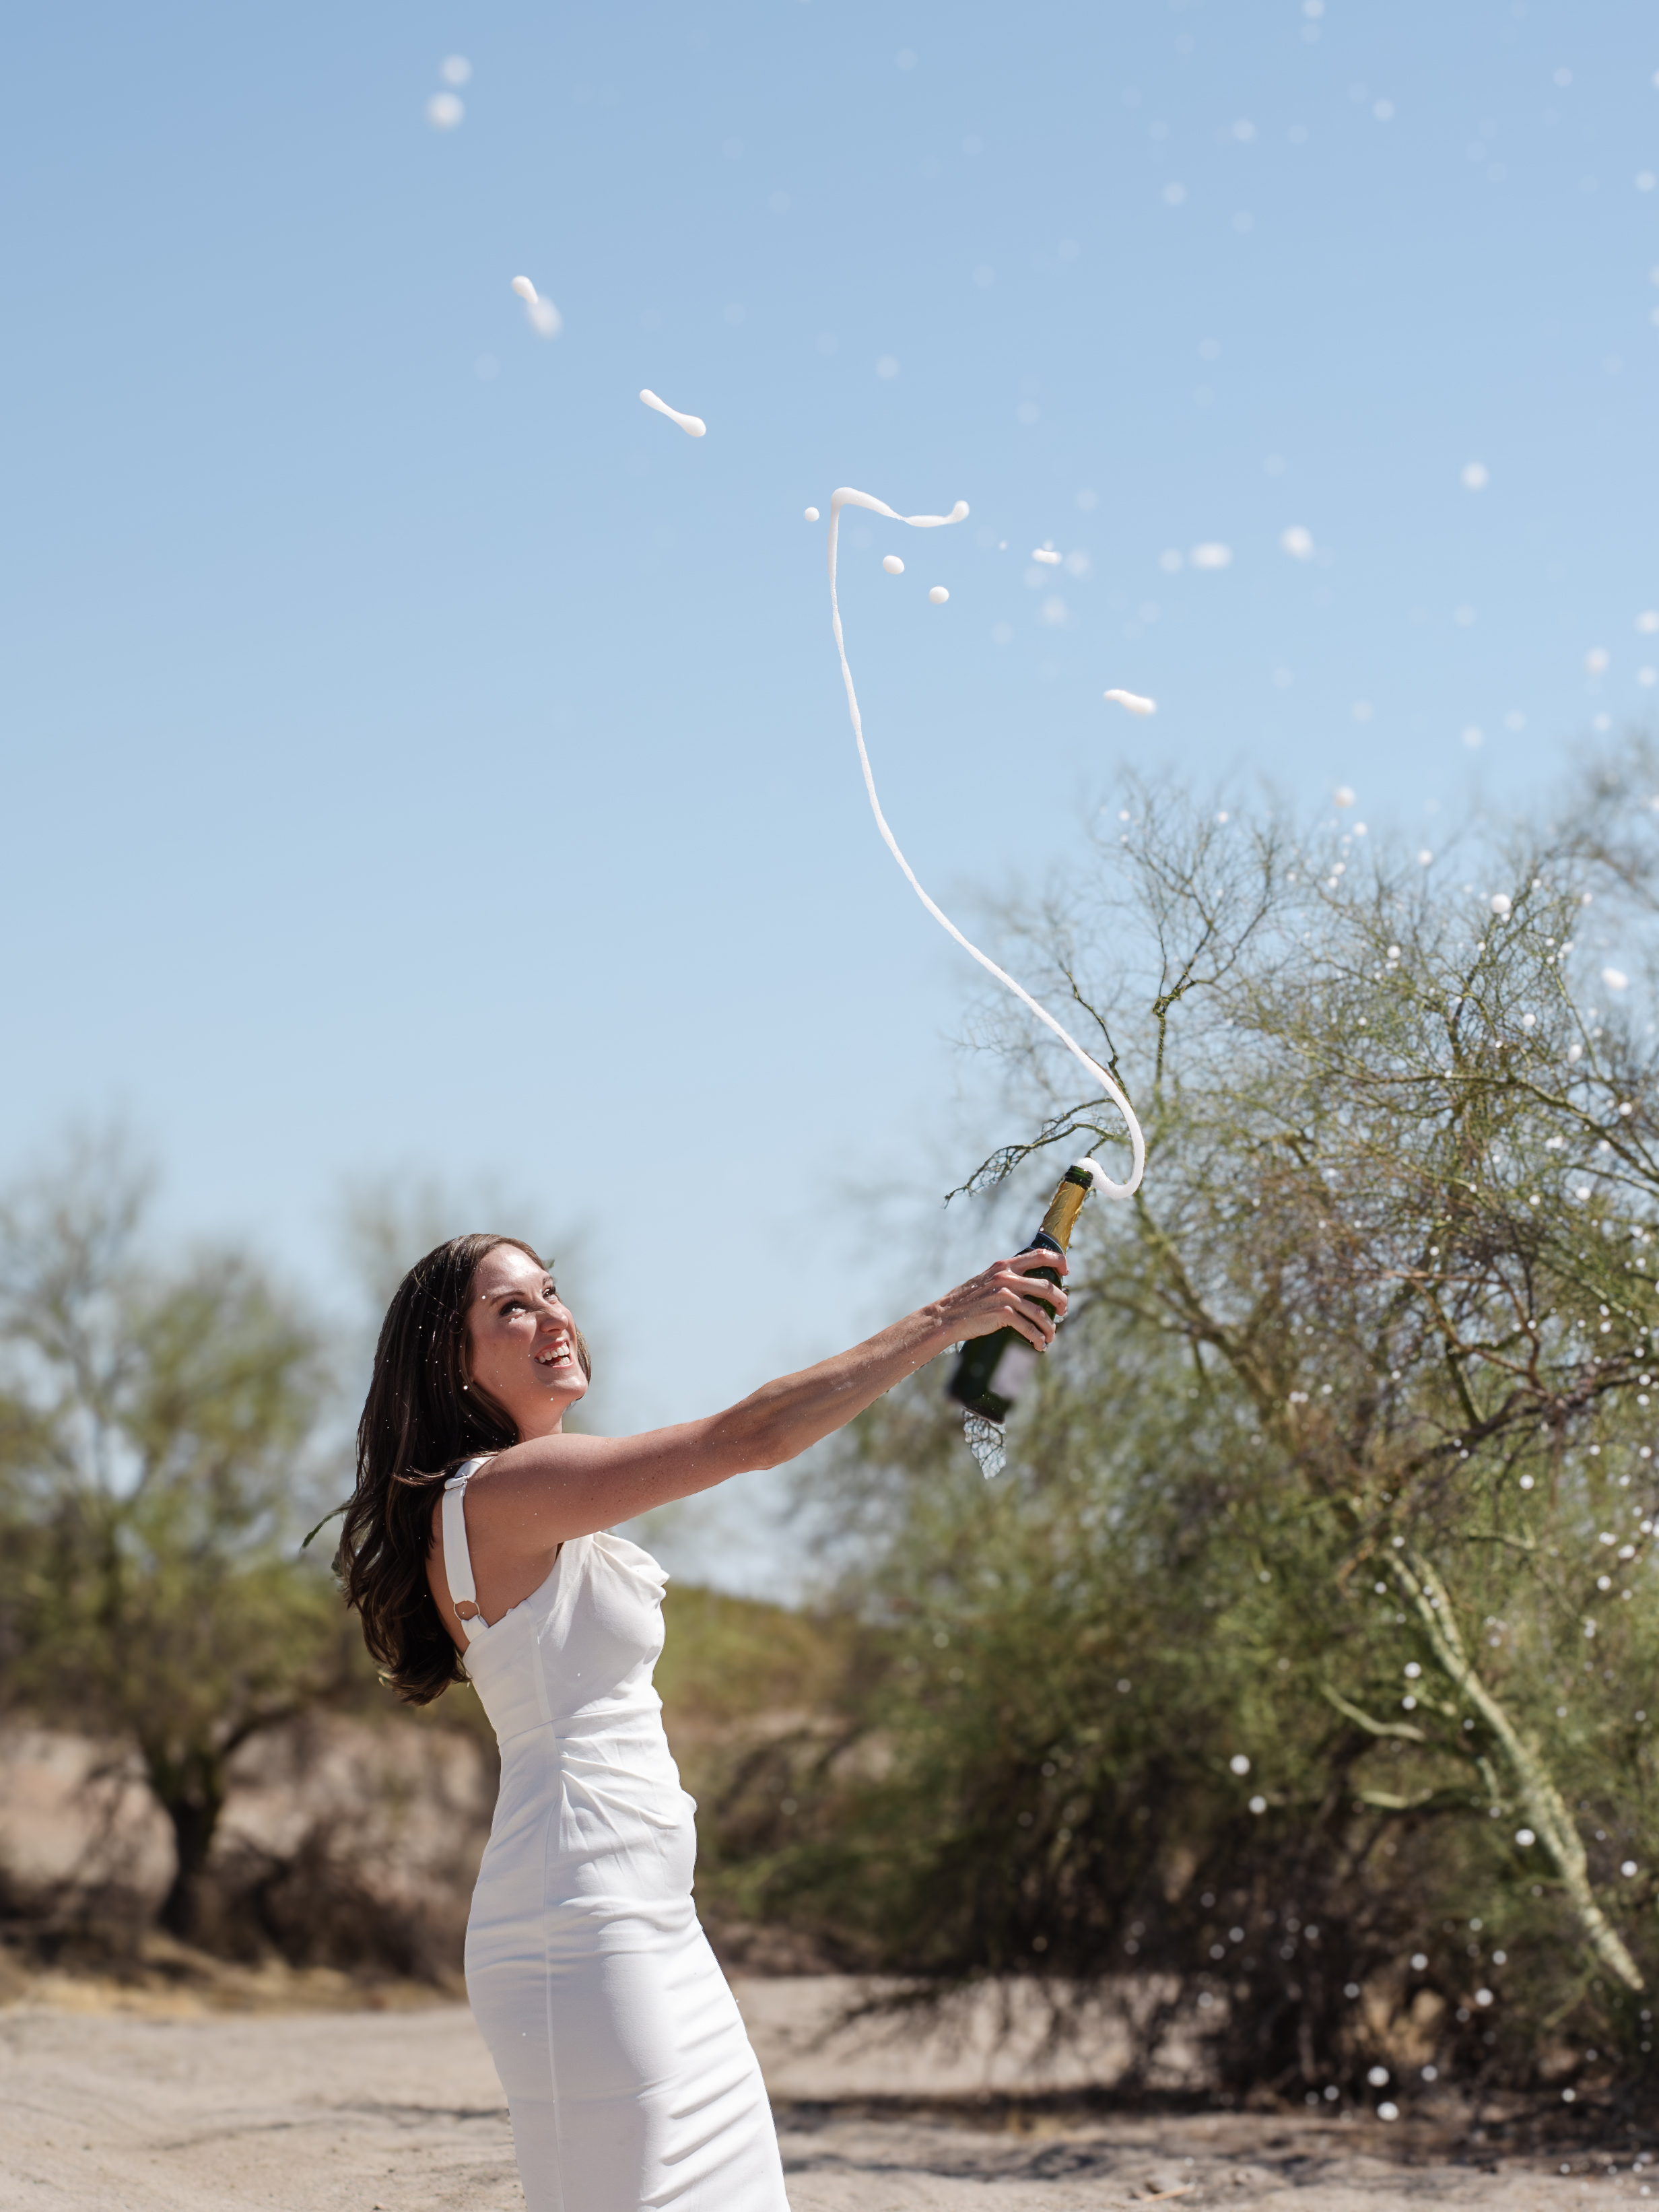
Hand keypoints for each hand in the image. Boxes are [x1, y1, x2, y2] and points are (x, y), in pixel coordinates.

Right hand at [933, 1249, 1068, 1353]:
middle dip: (1061, 1301)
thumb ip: (1007, 1277)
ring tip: (1051, 1335)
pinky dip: (1037, 1338)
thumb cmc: (968, 1300)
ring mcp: (1006, 1295)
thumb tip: (1031, 1285)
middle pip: (1047, 1287)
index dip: (1059, 1261)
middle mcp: (1007, 1277)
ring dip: (1050, 1327)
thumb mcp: (988, 1279)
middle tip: (1063, 1311)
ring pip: (1040, 1312)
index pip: (1040, 1255)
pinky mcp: (1003, 1314)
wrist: (947, 1316)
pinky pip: (1029, 1327)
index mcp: (1005, 1265)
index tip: (1066, 1272)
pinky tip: (1039, 1344)